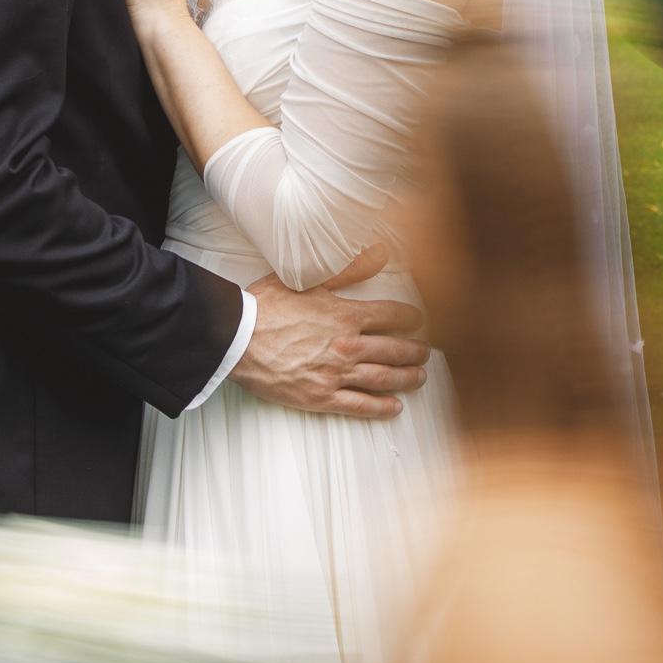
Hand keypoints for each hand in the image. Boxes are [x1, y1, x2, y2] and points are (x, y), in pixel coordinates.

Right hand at [233, 242, 429, 419]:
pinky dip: (381, 407)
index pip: (393, 316)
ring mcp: (336, 374)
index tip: (419, 320)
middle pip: (395, 349)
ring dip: (406, 378)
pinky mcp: (322, 397)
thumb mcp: (307, 280)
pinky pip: (360, 405)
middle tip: (426, 352)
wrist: (237, 339)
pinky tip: (394, 407)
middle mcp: (348, 345)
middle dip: (416, 351)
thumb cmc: (266, 307)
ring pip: (384, 378)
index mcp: (346, 315)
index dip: (411, 318)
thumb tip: (380, 254)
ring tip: (419, 377)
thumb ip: (348, 270)